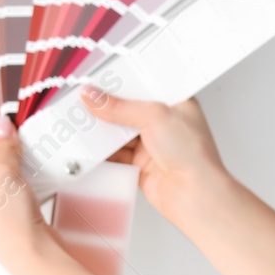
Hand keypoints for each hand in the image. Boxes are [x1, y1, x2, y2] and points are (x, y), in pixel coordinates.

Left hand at [0, 116, 48, 262]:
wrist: (33, 256)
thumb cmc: (9, 225)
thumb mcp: (4, 176)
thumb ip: (3, 147)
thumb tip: (1, 125)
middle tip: (12, 126)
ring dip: (8, 156)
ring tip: (22, 144)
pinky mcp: (3, 210)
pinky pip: (6, 182)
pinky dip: (16, 170)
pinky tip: (28, 163)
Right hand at [80, 87, 228, 223]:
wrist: (195, 194)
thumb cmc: (193, 153)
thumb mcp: (154, 116)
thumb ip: (120, 106)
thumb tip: (93, 96)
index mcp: (176, 103)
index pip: (143, 87)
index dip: (121, 83)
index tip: (97, 80)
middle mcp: (165, 123)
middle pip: (128, 110)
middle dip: (105, 108)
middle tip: (81, 102)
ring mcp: (153, 145)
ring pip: (119, 134)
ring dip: (101, 131)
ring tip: (78, 122)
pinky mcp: (142, 166)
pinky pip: (116, 155)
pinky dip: (102, 152)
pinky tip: (88, 146)